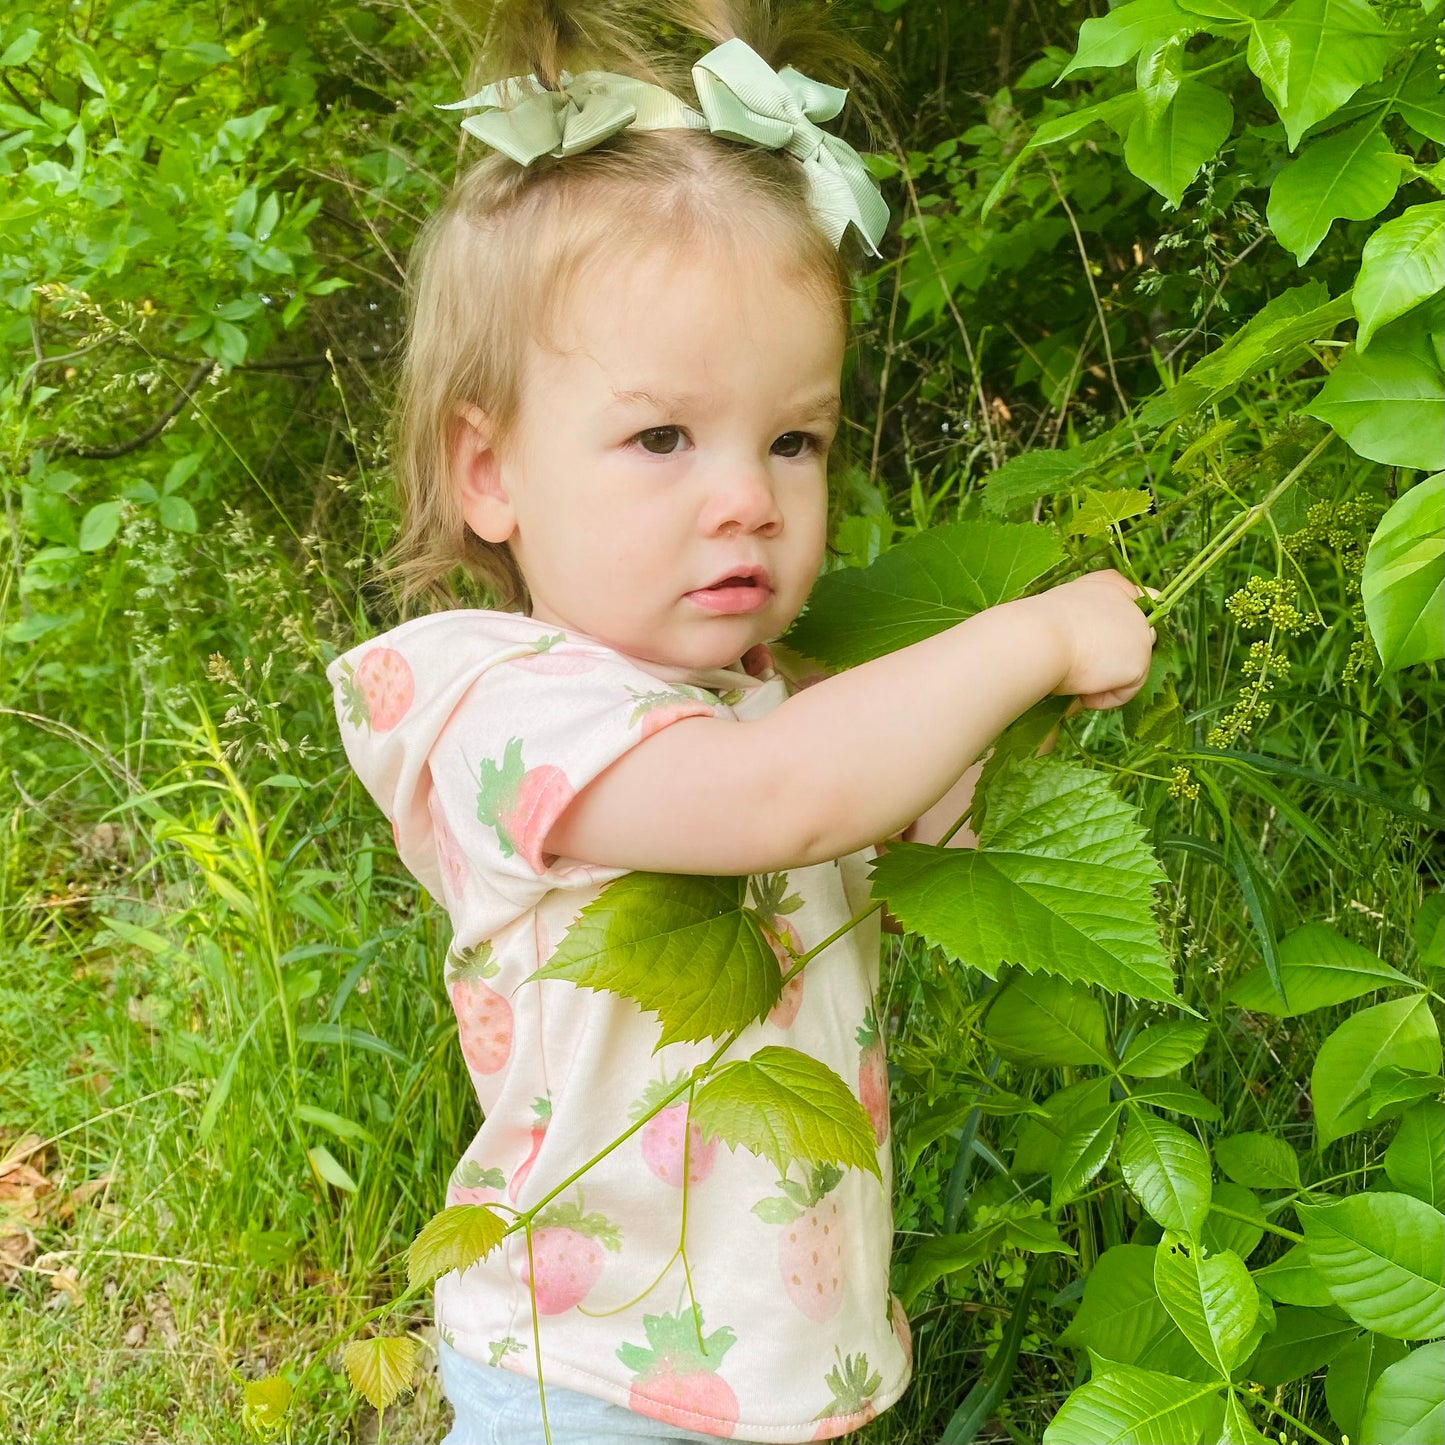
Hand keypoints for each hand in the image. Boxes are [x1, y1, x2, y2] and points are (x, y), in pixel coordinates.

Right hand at [1035, 569, 1156, 710]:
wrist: (1036, 638)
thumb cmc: (1034, 630)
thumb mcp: (1058, 615)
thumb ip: (1082, 623)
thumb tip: (1088, 655)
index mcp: (1107, 585)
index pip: (1133, 596)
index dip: (1124, 621)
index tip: (1107, 640)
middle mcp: (1129, 603)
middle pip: (1138, 637)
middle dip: (1115, 659)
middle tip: (1083, 671)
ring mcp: (1140, 630)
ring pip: (1131, 667)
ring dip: (1106, 681)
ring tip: (1076, 683)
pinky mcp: (1140, 658)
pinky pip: (1127, 690)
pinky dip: (1104, 698)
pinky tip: (1082, 692)